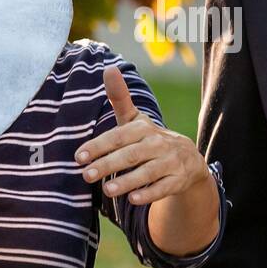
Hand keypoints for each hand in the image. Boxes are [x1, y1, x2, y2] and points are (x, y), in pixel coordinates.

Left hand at [75, 65, 212, 205]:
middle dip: (108, 164)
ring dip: (127, 180)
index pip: (119, 136)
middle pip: (131, 154)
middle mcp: (158, 143)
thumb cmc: (149, 139)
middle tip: (86, 175)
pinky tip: (132, 199)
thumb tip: (108, 68)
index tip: (79, 157)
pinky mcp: (178, 180)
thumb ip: (120, 98)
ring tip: (107, 189)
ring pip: (148, 172)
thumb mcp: (135, 120)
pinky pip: (163, 188)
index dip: (99, 146)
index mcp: (144, 128)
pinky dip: (149, 193)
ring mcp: (170, 162)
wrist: (187, 159)